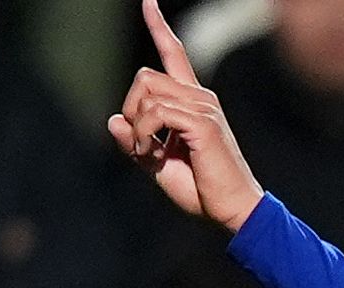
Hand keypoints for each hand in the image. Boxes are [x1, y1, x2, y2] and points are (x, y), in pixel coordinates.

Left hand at [108, 2, 265, 230]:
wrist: (232, 211)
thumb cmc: (202, 190)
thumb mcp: (157, 164)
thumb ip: (135, 142)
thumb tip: (112, 119)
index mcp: (193, 101)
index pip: (175, 53)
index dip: (158, 26)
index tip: (147, 1)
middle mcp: (200, 97)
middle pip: (144, 76)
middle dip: (130, 108)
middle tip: (137, 143)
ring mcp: (203, 108)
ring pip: (147, 93)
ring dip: (135, 126)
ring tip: (145, 154)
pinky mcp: (202, 123)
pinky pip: (156, 114)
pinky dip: (143, 135)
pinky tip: (151, 155)